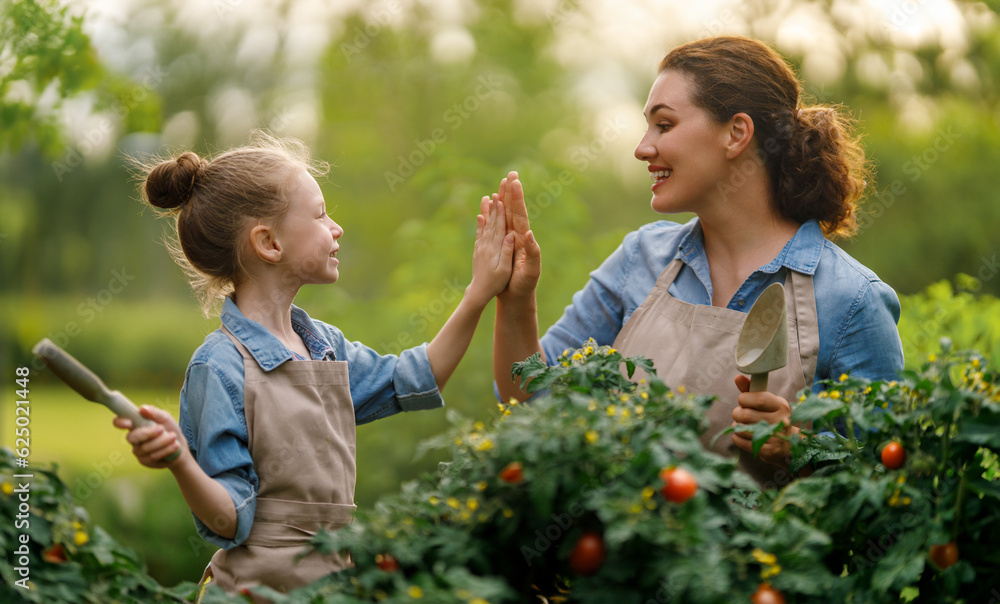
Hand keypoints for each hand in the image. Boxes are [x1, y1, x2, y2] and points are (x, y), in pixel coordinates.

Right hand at [113, 405, 187, 468]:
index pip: (119, 422)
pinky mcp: (145, 461)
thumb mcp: (165, 417)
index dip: (119, 422)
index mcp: (135, 425)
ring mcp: (138, 451)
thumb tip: (142, 408)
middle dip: (148, 433)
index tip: (129, 423)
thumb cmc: (169, 429)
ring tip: (173, 437)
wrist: (180, 446)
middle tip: (162, 429)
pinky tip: (175, 446)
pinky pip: (152, 457)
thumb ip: (155, 413)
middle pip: (132, 437)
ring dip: (162, 442)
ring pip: (144, 448)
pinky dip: (166, 450)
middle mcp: (133, 439)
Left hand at [467, 194, 514, 306]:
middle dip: (495, 206)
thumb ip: (507, 252)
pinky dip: (481, 223)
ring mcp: (481, 247)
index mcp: (495, 249)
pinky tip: (480, 215)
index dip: (500, 212)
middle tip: (497, 191)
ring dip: (488, 211)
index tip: (501, 198)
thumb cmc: (495, 283)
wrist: (478, 292)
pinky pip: (480, 233)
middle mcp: (487, 245)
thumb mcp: (504, 270)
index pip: (499, 226)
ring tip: (488, 197)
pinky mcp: (478, 250)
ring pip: (485, 225)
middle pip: (492, 221)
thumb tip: (510, 235)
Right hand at [495, 171, 540, 301]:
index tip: (514, 182)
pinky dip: (490, 216)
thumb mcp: (532, 271)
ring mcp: (509, 241)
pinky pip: (493, 228)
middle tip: (510, 174)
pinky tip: (485, 208)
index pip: (520, 214)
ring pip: (503, 216)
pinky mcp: (501, 247)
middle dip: (511, 193)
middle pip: (513, 210)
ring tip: (498, 186)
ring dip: (501, 201)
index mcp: (523, 239)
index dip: (517, 198)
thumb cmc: (525, 286)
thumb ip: (533, 253)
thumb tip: (529, 234)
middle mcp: (517, 237)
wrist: (517, 298)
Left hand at [730, 375, 795, 468]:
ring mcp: (775, 438)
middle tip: (740, 414)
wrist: (788, 445)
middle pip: (745, 415)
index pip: (758, 399)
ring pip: (741, 428)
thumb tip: (737, 376)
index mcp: (781, 406)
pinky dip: (737, 436)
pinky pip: (741, 441)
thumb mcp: (767, 403)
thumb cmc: (773, 418)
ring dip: (736, 425)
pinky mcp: (768, 451)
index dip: (744, 399)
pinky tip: (743, 435)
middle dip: (737, 413)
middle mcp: (780, 421)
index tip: (743, 401)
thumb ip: (751, 390)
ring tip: (743, 425)